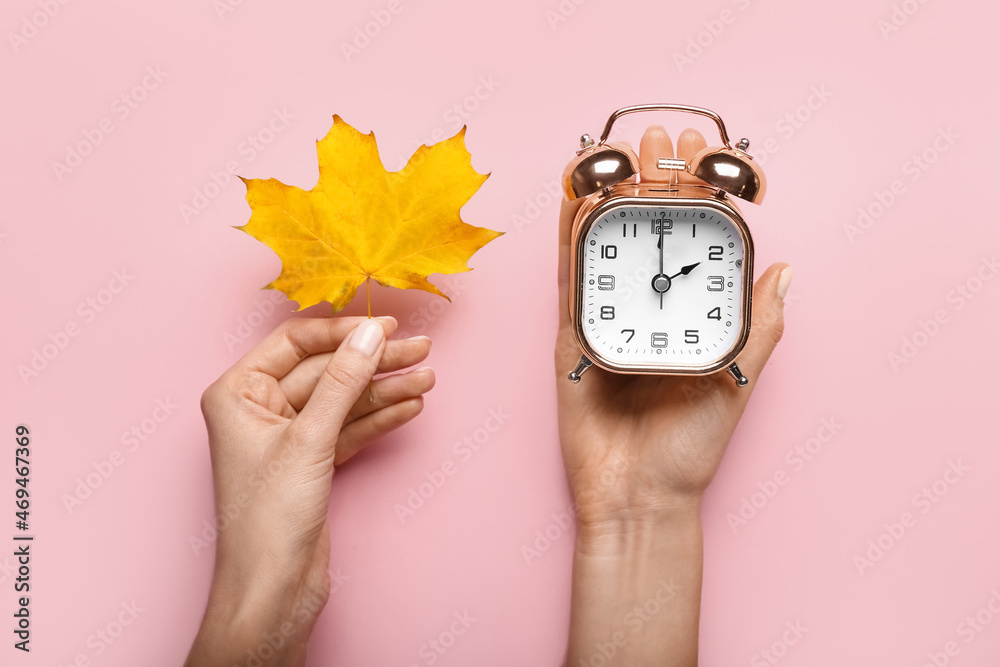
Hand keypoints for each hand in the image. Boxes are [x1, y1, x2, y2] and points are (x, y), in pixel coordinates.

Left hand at [186, 316, 433, 666]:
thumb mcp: (310, 439)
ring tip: (427, 380)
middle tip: (421, 351)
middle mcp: (260, 409)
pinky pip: (350, 428)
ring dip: (385, 391)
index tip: (386, 326)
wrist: (273, 590)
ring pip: (344, 400)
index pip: (296, 343)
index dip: (343, 332)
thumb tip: (371, 333)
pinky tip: (410, 406)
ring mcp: (288, 437)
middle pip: (327, 371)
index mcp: (238, 393)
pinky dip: (380, 418)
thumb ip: (343, 381)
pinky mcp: (312, 462)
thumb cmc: (268, 519)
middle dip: (375, 363)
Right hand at [557, 125, 790, 666]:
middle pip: (646, 231)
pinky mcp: (568, 333)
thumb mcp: (738, 377)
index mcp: (688, 314)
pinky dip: (569, 235)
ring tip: (613, 151)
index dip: (696, 193)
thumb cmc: (692, 445)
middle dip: (651, 180)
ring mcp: (605, 316)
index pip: (693, 239)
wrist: (637, 494)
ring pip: (604, 243)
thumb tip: (787, 270)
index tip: (701, 152)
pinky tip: (573, 198)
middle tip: (657, 137)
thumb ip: (760, 325)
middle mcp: (647, 308)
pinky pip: (569, 275)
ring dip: (608, 195)